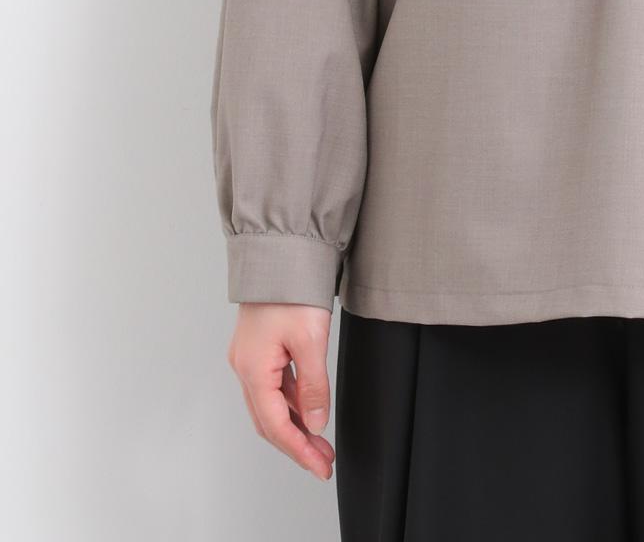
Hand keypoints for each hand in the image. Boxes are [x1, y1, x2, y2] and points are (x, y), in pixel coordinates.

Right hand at [226, 303, 335, 479]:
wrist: (281, 251)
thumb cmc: (292, 290)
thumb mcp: (311, 340)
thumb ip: (313, 385)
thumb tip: (316, 423)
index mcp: (253, 369)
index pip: (276, 424)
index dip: (299, 450)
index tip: (320, 467)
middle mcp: (245, 367)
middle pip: (269, 420)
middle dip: (297, 444)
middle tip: (323, 462)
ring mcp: (250, 357)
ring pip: (271, 404)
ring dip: (296, 425)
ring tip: (321, 442)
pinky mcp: (259, 347)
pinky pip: (274, 385)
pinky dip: (292, 402)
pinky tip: (309, 410)